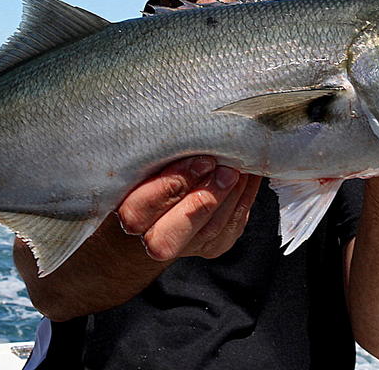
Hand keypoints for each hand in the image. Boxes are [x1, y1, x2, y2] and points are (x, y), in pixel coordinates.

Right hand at [116, 156, 261, 261]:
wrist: (164, 203)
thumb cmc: (156, 169)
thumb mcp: (152, 159)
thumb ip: (161, 154)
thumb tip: (193, 132)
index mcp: (129, 213)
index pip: (140, 210)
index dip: (172, 186)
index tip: (201, 160)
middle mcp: (152, 238)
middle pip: (170, 235)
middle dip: (203, 201)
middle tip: (227, 171)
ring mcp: (186, 247)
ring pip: (208, 231)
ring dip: (230, 197)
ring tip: (242, 169)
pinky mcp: (212, 247)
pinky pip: (230, 228)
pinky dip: (243, 200)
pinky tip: (248, 179)